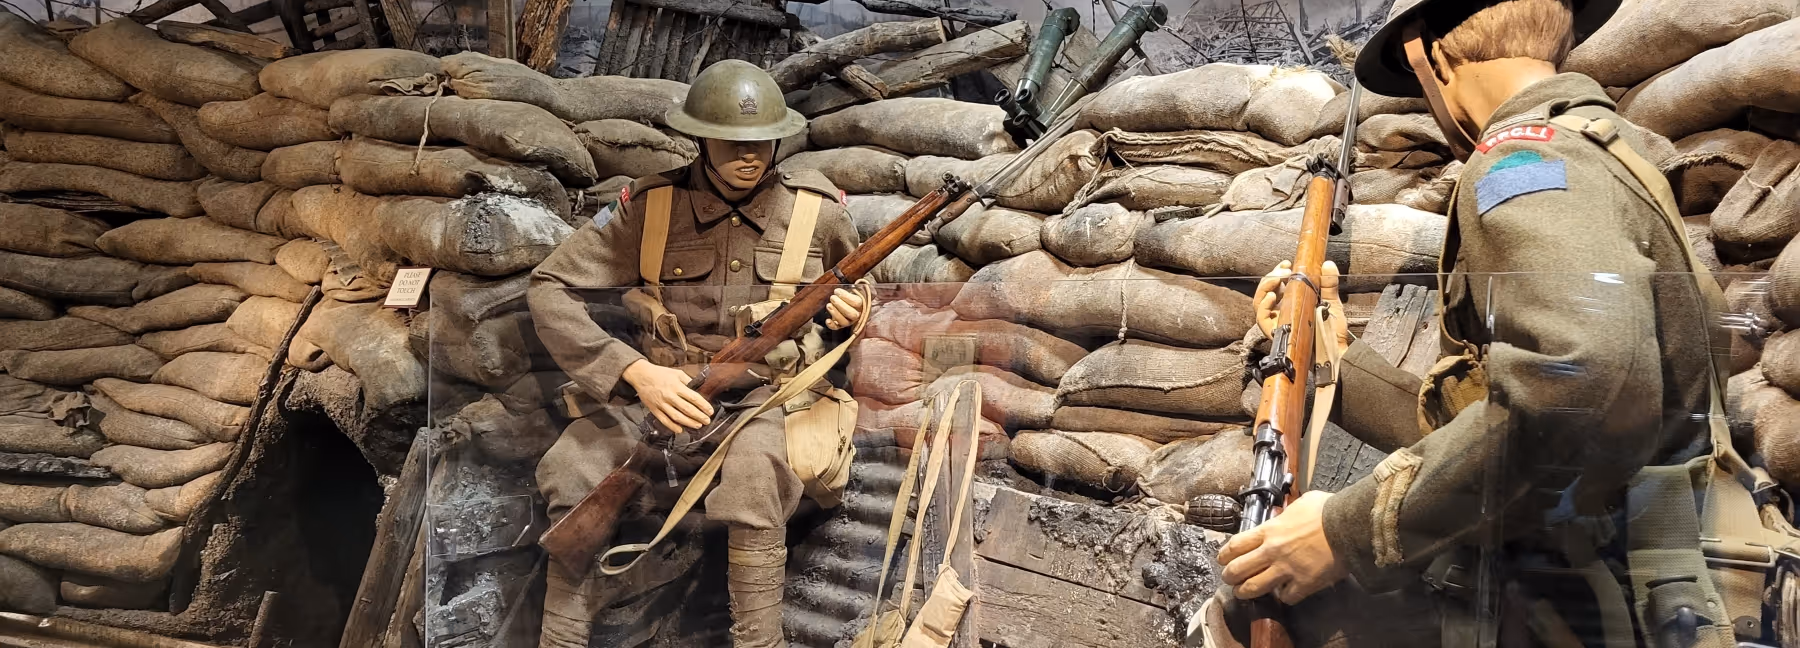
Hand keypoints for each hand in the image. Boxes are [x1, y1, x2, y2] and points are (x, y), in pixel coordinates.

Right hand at [621, 359, 713, 430]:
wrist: (641, 375)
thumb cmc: (660, 374)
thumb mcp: (677, 373)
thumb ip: (688, 381)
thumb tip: (699, 389)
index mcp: (676, 386)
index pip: (693, 398)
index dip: (703, 406)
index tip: (710, 411)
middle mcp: (670, 396)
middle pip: (687, 409)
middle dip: (699, 416)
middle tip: (707, 421)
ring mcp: (661, 404)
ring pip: (677, 417)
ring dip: (689, 423)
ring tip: (697, 425)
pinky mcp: (654, 409)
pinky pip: (664, 420)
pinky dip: (672, 426)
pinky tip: (680, 430)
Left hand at [825, 288, 864, 329]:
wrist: (848, 301)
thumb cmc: (851, 294)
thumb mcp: (856, 288)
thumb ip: (860, 285)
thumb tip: (860, 283)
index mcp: (862, 305)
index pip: (857, 303)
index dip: (846, 297)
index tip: (837, 291)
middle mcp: (857, 315)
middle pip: (852, 314)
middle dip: (840, 305)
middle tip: (832, 297)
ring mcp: (849, 321)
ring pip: (844, 322)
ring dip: (835, 313)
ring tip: (828, 305)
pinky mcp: (840, 325)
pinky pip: (837, 328)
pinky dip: (832, 325)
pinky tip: (827, 320)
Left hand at [1217, 491, 1348, 603]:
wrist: (1348, 525)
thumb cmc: (1327, 510)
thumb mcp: (1300, 503)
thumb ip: (1286, 513)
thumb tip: (1285, 515)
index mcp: (1269, 530)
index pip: (1235, 545)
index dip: (1224, 555)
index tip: (1222, 559)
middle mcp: (1272, 551)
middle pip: (1238, 569)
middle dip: (1229, 576)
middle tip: (1229, 579)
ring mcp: (1286, 569)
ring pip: (1254, 587)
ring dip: (1245, 592)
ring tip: (1244, 593)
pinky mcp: (1303, 583)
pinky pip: (1286, 597)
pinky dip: (1284, 597)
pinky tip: (1285, 593)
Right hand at [1252, 260, 1348, 351]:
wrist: (1336, 351)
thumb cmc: (1333, 331)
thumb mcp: (1332, 303)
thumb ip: (1329, 284)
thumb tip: (1328, 264)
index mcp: (1292, 303)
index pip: (1277, 286)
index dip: (1278, 273)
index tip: (1287, 264)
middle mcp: (1281, 312)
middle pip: (1265, 292)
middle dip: (1271, 277)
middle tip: (1284, 270)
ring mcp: (1277, 323)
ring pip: (1259, 303)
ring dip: (1265, 287)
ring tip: (1277, 279)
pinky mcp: (1276, 332)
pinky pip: (1262, 319)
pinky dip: (1264, 306)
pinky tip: (1272, 296)